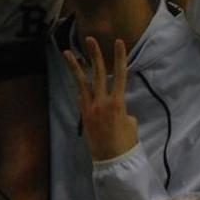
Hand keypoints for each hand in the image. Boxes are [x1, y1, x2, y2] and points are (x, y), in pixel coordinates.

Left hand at [63, 38, 138, 160]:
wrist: (112, 160)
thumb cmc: (126, 143)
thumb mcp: (131, 124)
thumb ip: (124, 111)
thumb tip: (117, 109)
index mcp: (118, 103)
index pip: (119, 75)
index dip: (119, 57)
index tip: (118, 43)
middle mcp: (102, 102)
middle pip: (98, 73)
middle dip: (95, 55)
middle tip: (89, 39)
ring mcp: (90, 107)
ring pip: (82, 82)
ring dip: (75, 66)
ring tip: (68, 52)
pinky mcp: (83, 114)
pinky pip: (80, 95)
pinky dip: (79, 86)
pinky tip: (76, 78)